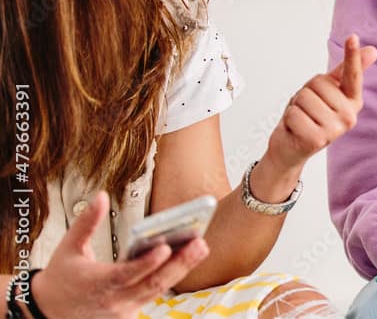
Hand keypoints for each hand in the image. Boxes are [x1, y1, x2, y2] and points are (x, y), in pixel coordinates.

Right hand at [30, 191, 208, 317]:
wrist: (50, 312)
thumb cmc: (61, 279)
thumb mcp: (68, 248)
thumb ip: (86, 222)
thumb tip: (100, 196)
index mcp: (97, 284)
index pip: (127, 274)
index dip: (146, 263)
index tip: (164, 247)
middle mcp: (114, 301)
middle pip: (152, 284)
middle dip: (179, 264)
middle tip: (200, 243)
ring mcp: (124, 310)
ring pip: (158, 290)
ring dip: (180, 269)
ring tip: (200, 247)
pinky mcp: (130, 313)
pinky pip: (154, 295)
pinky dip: (170, 278)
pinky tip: (186, 260)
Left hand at [266, 34, 376, 170]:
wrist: (291, 148)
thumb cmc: (309, 114)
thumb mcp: (326, 90)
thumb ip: (346, 70)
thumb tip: (373, 51)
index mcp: (354, 101)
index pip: (352, 75)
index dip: (352, 55)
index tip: (353, 37)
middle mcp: (349, 116)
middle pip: (318, 83)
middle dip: (305, 93)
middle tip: (308, 109)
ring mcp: (335, 130)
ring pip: (304, 97)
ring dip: (296, 107)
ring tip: (302, 119)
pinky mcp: (318, 140)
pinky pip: (294, 113)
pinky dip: (289, 120)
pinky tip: (296, 130)